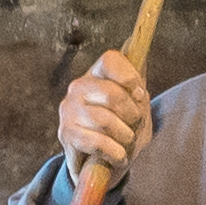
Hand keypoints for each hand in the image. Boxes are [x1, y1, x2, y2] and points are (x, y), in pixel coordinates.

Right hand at [57, 50, 152, 179]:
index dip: (130, 77)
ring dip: (125, 137)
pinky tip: (118, 156)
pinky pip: (97, 142)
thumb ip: (137, 78)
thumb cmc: (123, 128)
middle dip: (132, 115)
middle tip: (133, 126)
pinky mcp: (66, 135)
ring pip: (105, 121)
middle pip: (112, 93)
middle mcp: (78, 88)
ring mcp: (69, 111)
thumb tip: (134, 40)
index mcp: (97, 74)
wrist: (105, 164)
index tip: (140, 95)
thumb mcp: (136, 104)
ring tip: (125, 142)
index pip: (110, 59)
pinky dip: (114, 153)